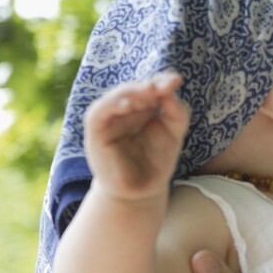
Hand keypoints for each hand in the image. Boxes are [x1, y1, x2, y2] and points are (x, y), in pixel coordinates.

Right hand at [83, 71, 188, 201]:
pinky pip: (98, 113)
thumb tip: (170, 90)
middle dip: (148, 86)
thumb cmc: (157, 161)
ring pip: (115, 97)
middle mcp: (123, 110)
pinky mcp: (96, 132)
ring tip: (149, 91)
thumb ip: (176, 112)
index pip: (149, 87)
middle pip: (133, 89)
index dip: (161, 81)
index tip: (176, 81)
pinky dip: (110, 105)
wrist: (142, 191)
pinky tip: (126, 104)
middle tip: (163, 87)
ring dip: (132, 92)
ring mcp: (108, 120)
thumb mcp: (174, 133)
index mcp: (141, 107)